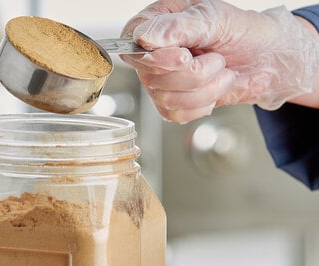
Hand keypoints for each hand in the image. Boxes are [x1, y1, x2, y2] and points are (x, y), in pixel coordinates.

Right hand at [121, 0, 318, 122]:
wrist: (265, 60)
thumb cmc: (242, 32)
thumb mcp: (215, 18)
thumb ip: (178, 26)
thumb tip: (144, 37)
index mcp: (155, 23)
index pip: (132, 45)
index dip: (155, 58)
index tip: (184, 56)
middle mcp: (152, 54)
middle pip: (152, 76)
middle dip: (194, 72)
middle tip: (216, 58)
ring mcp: (159, 82)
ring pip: (167, 99)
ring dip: (205, 89)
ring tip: (220, 71)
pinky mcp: (171, 104)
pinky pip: (177, 114)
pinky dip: (203, 104)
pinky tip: (214, 88)